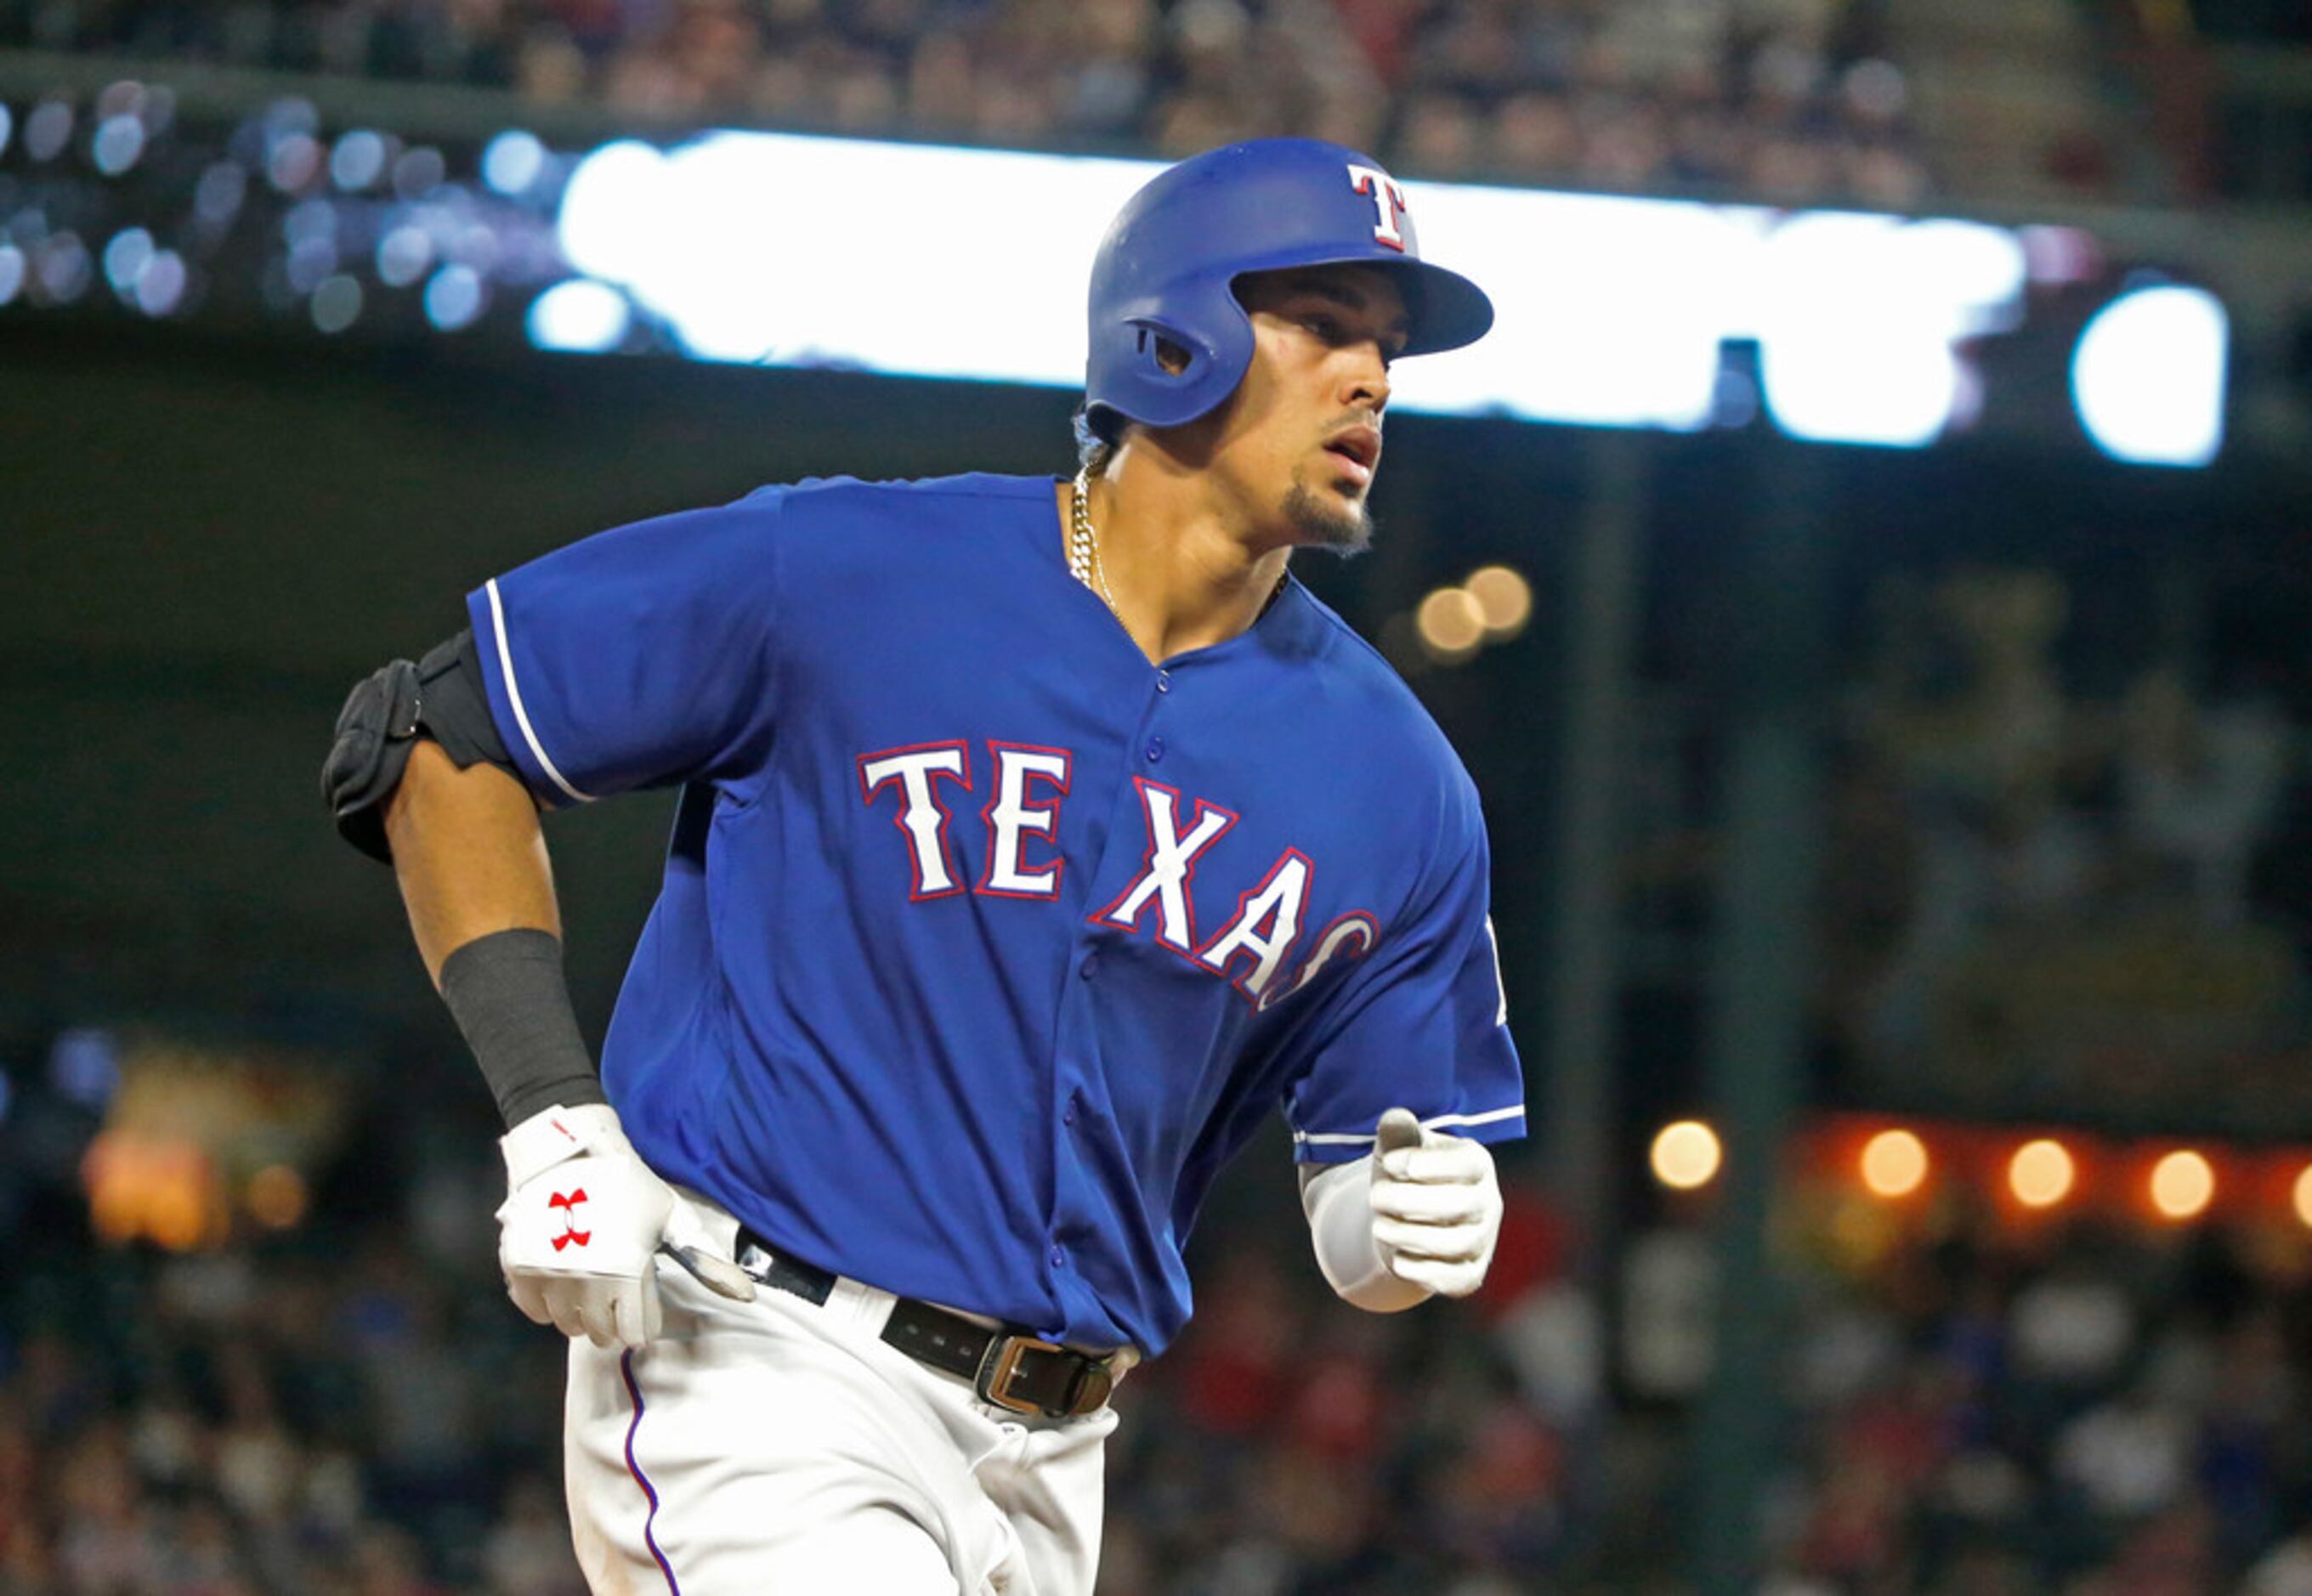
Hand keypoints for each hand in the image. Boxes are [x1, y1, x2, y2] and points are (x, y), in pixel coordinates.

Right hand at [496, 1103, 753, 1347]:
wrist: (570, 1153)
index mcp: (627, 1272)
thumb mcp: (673, 1218)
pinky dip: (547, 1305)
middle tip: (616, 1294)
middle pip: (600, 1334)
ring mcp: (549, 1279)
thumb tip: (746, 1296)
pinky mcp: (518, 1270)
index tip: (641, 1305)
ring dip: (580, 1315)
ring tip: (590, 1287)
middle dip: (612, 1321)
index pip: (636, 1332)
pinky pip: (533, 1313)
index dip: (643, 1322)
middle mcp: (586, 1283)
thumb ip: (706, 1261)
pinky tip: (561, 1283)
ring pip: (567, 1327)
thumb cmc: (629, 1185)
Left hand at [1369, 1107, 1502, 1298]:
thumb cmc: (1407, 1174)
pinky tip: (1397, 1258)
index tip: (1388, 1162)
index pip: (1466, 1164)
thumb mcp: (1399, 1149)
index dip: (1426, 1164)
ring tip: (1378, 1227)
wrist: (1412, 1217)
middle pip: (1459, 1205)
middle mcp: (1488, 1202)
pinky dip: (1424, 1272)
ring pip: (1456, 1243)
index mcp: (1476, 1163)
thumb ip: (1397, 1134)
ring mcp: (1483, 1240)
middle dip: (1409, 1201)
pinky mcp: (1470, 1273)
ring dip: (1410, 1236)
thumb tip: (1394, 1118)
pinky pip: (1455, 1279)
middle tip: (1374, 1196)